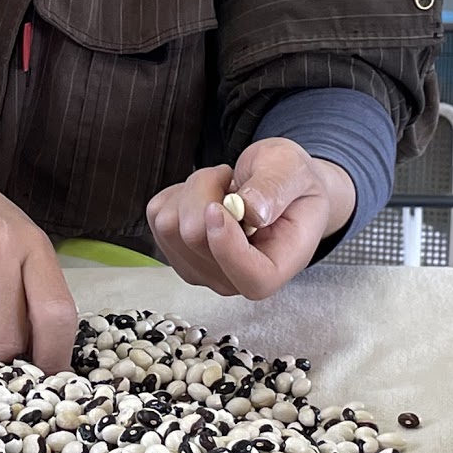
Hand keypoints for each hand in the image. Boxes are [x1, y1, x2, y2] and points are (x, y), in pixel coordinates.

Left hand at [145, 137, 357, 299]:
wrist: (279, 188)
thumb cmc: (292, 184)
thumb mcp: (294, 171)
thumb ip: (275, 188)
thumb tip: (250, 211)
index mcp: (277, 267)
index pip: (251, 280)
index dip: (228, 248)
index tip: (218, 207)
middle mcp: (235, 278)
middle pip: (195, 240)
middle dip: (208, 191)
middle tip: (233, 180)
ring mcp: (201, 269)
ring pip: (171, 224)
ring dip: (193, 190)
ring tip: (224, 187)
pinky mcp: (176, 252)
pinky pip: (158, 214)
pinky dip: (178, 194)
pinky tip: (206, 196)